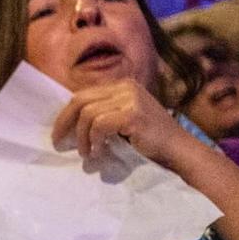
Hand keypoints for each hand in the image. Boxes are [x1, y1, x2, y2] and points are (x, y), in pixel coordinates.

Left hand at [52, 81, 188, 166]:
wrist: (180, 152)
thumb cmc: (150, 141)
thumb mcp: (124, 120)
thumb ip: (104, 113)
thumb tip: (68, 122)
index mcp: (123, 86)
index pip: (83, 94)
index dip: (66, 114)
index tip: (58, 132)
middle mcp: (126, 87)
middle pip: (80, 100)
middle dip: (65, 122)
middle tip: (58, 142)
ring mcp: (131, 99)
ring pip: (88, 114)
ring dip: (81, 137)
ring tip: (86, 153)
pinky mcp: (134, 114)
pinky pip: (100, 125)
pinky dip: (94, 140)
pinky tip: (99, 152)